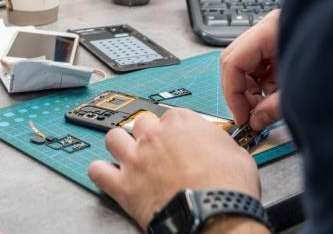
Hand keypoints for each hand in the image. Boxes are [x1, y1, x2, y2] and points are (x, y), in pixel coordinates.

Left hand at [88, 109, 260, 229]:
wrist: (216, 215)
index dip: (175, 129)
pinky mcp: (124, 186)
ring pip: (113, 138)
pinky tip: (109, 175)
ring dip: (120, 144)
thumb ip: (216, 140)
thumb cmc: (228, 186)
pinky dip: (101, 173)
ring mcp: (136, 159)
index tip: (178, 138)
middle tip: (156, 148)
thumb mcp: (235, 152)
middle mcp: (154, 136)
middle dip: (147, 134)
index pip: (170, 115)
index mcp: (181, 123)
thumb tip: (213, 142)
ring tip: (128, 154)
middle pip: (141, 123)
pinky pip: (98, 171)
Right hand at [221, 10, 281, 129]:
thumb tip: (254, 122)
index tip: (241, 116)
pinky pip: (258, 65)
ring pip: (244, 65)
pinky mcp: (277, 45)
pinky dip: (260, 84)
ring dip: (249, 89)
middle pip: (233, 61)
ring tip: (263, 107)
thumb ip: (274, 108)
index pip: (233, 62)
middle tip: (247, 114)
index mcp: (270, 30)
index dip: (233, 94)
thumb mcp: (301, 89)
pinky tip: (270, 96)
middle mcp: (267, 29)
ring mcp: (272, 36)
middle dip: (237, 91)